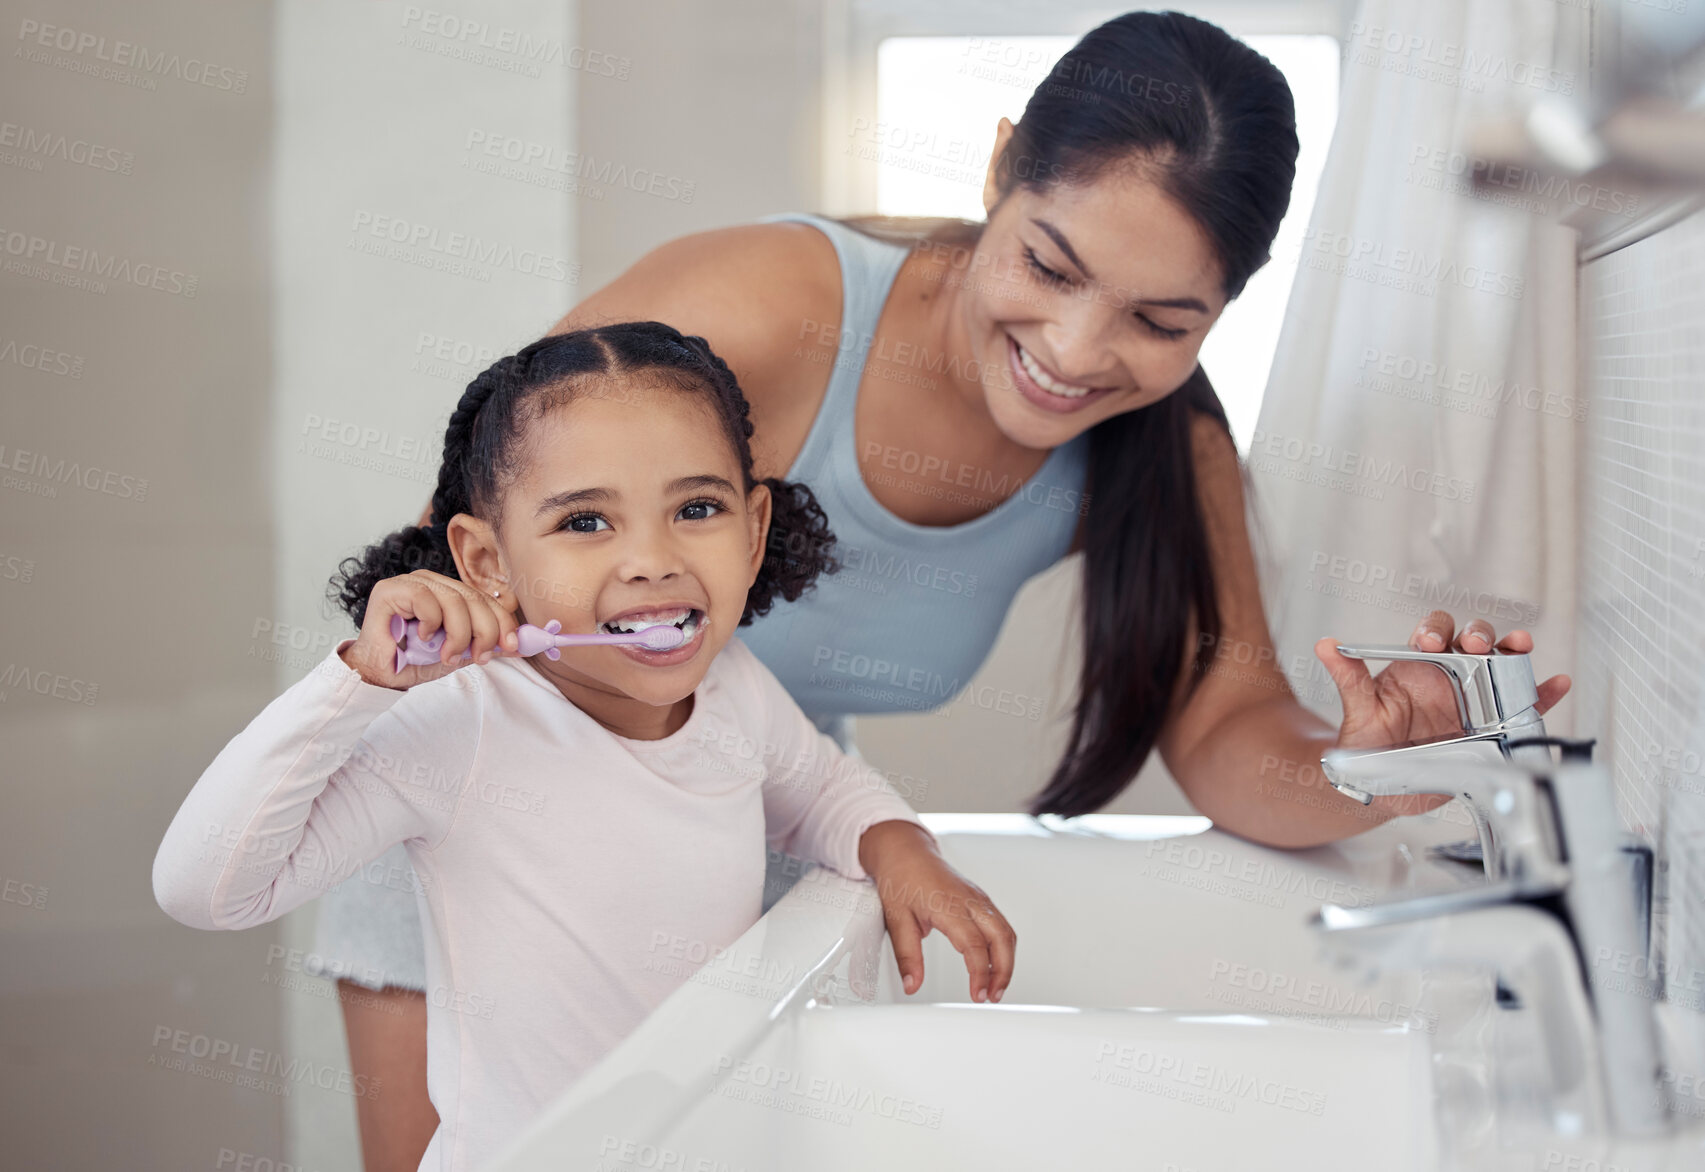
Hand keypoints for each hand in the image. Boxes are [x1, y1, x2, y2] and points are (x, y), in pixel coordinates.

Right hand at [340, 570, 519, 688]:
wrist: (380, 674)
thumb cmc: (415, 661)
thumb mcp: (460, 652)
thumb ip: (485, 643)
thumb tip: (523, 645)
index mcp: (449, 592)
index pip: (486, 599)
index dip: (504, 621)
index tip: (513, 646)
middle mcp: (433, 582)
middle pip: (475, 598)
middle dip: (485, 631)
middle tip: (480, 656)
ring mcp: (411, 582)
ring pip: (455, 600)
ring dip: (459, 634)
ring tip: (449, 655)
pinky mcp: (391, 589)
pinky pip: (426, 599)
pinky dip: (432, 623)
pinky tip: (424, 637)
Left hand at [857, 820, 1016, 1003]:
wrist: (904, 851)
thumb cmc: (901, 878)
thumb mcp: (896, 920)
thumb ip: (907, 956)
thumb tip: (912, 985)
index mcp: (950, 905)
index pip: (975, 946)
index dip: (980, 975)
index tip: (977, 995)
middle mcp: (971, 900)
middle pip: (1002, 938)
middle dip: (1003, 971)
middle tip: (992, 996)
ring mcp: (978, 898)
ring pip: (1006, 932)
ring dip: (1006, 961)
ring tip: (994, 987)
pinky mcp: (980, 899)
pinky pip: (1001, 925)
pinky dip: (1003, 947)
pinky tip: (992, 964)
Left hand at [1313, 609, 1570, 815]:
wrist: (1385, 783)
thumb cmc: (1372, 740)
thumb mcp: (1360, 710)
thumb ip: (1348, 678)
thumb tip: (1324, 646)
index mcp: (1420, 666)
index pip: (1433, 633)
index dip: (1435, 630)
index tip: (1429, 643)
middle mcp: (1451, 676)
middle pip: (1473, 640)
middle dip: (1479, 634)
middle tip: (1475, 644)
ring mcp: (1476, 699)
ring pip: (1502, 665)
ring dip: (1514, 651)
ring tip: (1522, 644)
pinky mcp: (1494, 727)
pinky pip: (1524, 706)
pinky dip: (1543, 694)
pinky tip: (1557, 684)